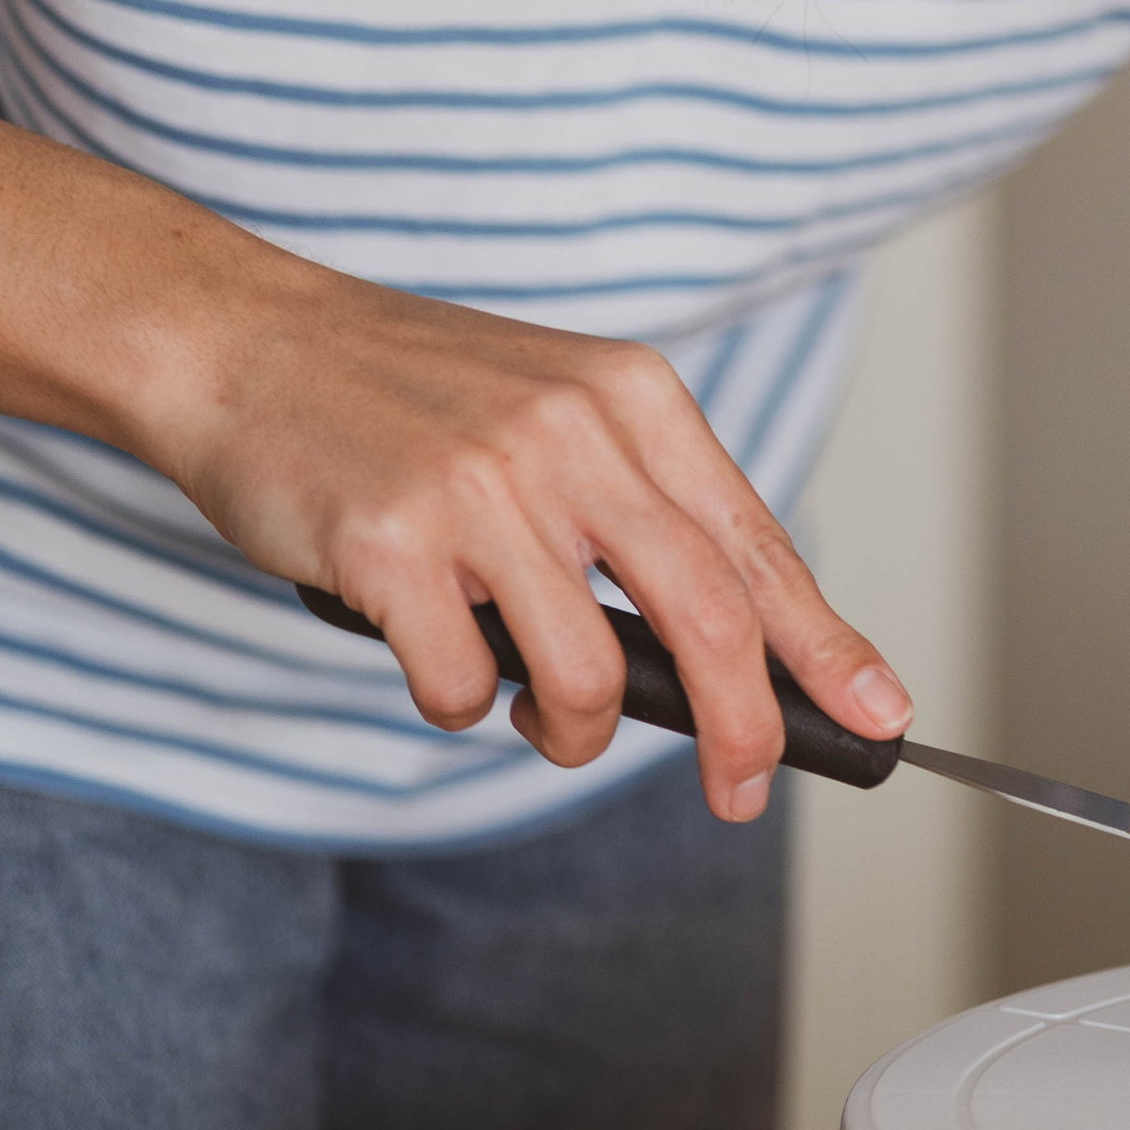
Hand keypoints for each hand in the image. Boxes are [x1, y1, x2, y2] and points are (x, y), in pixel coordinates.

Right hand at [154, 230, 910, 822]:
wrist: (251, 341)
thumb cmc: (408, 393)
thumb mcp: (556, 407)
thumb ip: (637, 505)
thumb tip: (732, 648)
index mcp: (630, 398)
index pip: (754, 545)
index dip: (823, 646)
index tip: (878, 713)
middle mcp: (572, 435)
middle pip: (708, 618)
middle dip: (742, 729)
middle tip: (740, 789)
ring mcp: (482, 489)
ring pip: (587, 676)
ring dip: (573, 728)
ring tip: (535, 705)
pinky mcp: (393, 545)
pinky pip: (462, 688)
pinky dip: (458, 700)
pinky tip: (431, 648)